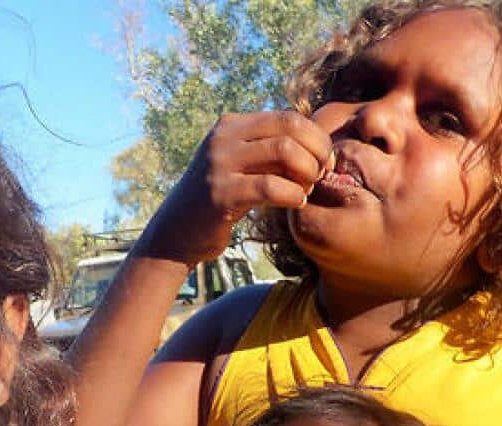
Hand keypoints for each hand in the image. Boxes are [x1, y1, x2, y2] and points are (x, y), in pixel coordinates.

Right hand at [140, 111, 332, 265]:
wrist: (177, 232)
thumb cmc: (220, 200)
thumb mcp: (241, 166)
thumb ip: (269, 150)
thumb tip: (316, 140)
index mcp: (231, 125)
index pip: (288, 117)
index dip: (316, 137)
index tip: (325, 161)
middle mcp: (223, 138)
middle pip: (290, 127)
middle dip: (317, 151)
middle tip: (322, 174)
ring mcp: (219, 164)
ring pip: (284, 151)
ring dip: (307, 172)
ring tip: (307, 190)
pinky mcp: (221, 193)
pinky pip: (271, 187)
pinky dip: (294, 195)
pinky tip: (297, 204)